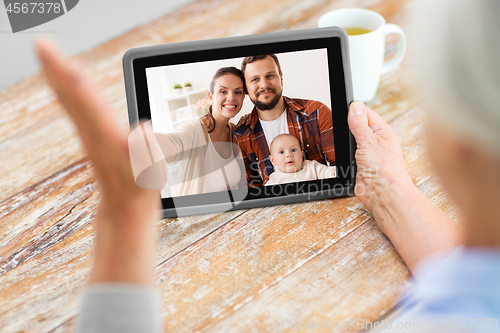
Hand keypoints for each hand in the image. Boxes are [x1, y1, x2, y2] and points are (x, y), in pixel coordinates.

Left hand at [36, 38, 159, 284]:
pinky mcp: (91, 135)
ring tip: (49, 53)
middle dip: (57, 69)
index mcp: (108, 139)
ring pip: (69, 100)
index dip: (74, 79)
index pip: (88, 104)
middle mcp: (93, 134)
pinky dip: (66, 89)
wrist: (124, 208)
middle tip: (42, 43)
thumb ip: (148, 150)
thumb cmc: (140, 190)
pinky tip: (63, 79)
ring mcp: (89, 135)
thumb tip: (142, 127)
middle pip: (72, 97)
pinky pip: (74, 106)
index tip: (59, 57)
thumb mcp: (151, 173)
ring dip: (58, 75)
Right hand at [348, 101, 412, 213]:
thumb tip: (355, 106)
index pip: (366, 114)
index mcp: (383, 132)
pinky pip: (349, 155)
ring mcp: (368, 154)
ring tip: (346, 144)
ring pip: (352, 141)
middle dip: (348, 127)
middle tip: (343, 129)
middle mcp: (376, 142)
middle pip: (357, 126)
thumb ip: (359, 124)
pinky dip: (345, 155)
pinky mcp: (360, 165)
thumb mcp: (369, 141)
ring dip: (347, 142)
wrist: (383, 195)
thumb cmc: (385, 170)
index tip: (344, 110)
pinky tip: (345, 155)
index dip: (355, 111)